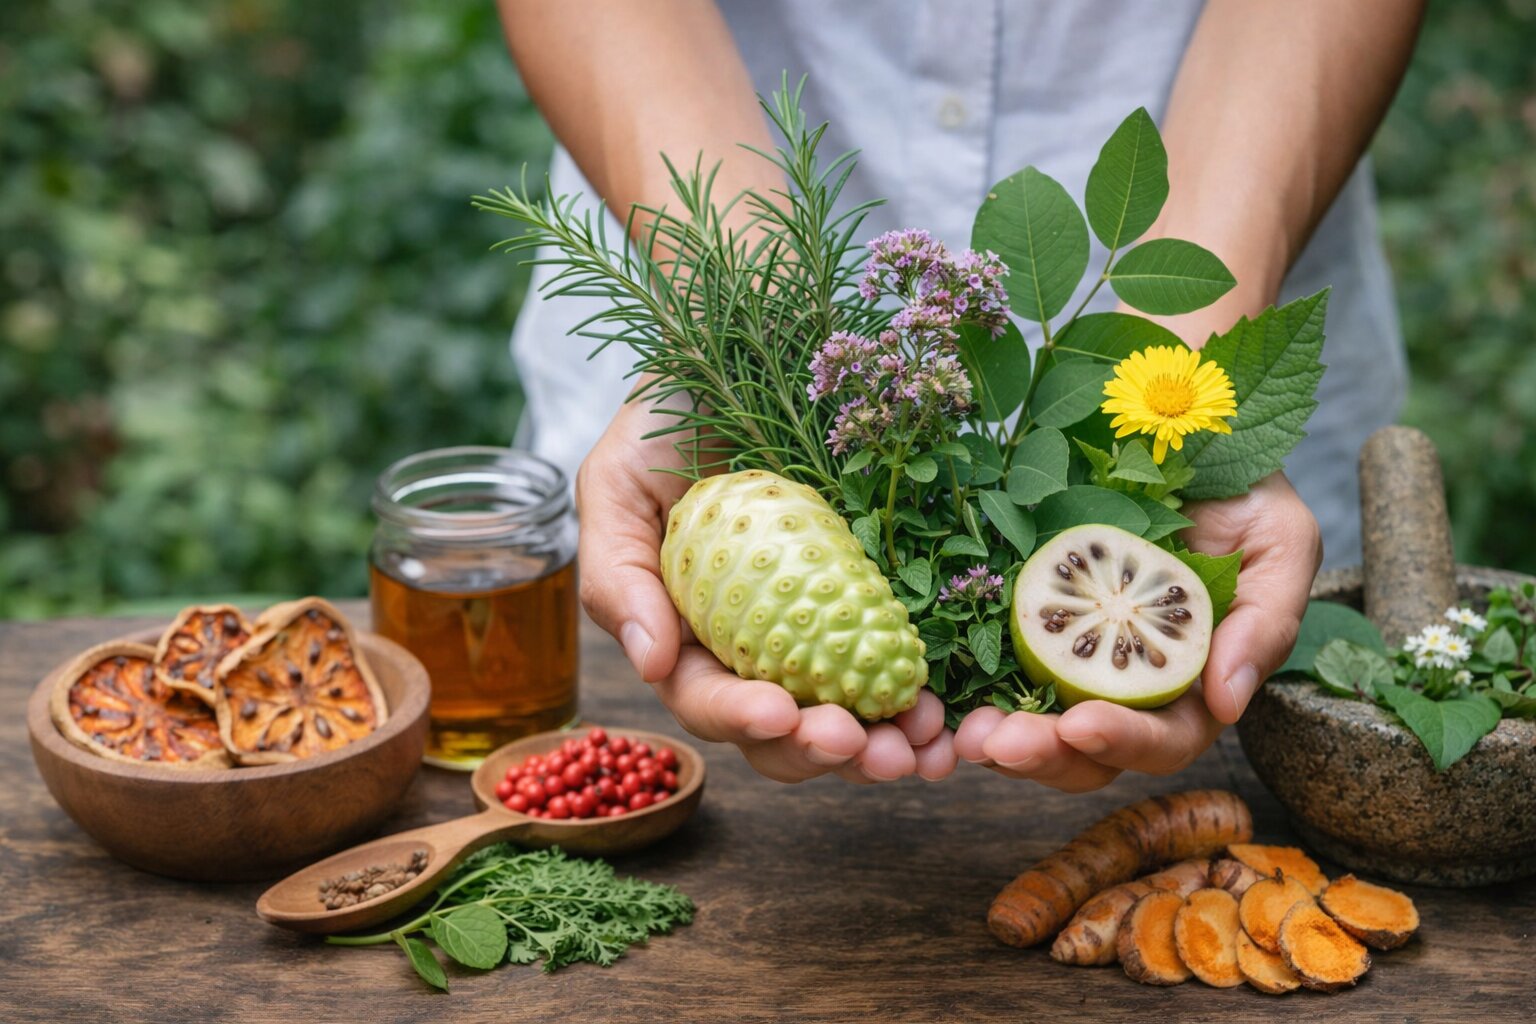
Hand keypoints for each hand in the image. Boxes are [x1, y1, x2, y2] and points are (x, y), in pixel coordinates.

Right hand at [576, 395, 958, 782]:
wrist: (737, 357)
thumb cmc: (663, 420)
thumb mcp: (615, 485)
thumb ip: (615, 574)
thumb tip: (650, 662)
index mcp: (682, 634)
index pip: (708, 698)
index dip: (742, 717)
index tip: (782, 714)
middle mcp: (748, 646)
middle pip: (782, 731)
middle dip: (824, 750)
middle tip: (870, 749)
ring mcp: (813, 630)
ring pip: (844, 715)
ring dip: (881, 746)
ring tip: (921, 749)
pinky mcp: (868, 605)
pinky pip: (893, 666)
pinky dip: (918, 701)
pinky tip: (946, 715)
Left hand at [954, 471, 1320, 790]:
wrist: (1181, 429)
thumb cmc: (1242, 490)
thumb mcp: (1279, 541)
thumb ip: (1267, 621)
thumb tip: (1229, 704)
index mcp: (1190, 680)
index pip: (1164, 738)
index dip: (1124, 740)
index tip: (1081, 724)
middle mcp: (1126, 680)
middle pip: (1088, 752)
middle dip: (1044, 756)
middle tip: (998, 742)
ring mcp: (1069, 656)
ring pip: (1034, 726)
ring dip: (999, 740)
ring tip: (965, 735)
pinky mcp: (1022, 623)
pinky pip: (989, 672)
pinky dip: (965, 693)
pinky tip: (939, 697)